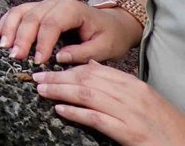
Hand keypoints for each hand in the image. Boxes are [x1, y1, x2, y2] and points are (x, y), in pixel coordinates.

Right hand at [0, 0, 141, 64]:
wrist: (113, 24)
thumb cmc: (109, 36)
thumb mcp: (105, 48)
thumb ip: (83, 53)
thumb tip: (59, 58)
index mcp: (72, 9)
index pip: (52, 24)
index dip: (42, 42)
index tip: (38, 61)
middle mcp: (55, 3)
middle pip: (32, 17)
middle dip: (21, 37)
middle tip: (15, 56)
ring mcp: (45, 4)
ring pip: (21, 12)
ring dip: (9, 28)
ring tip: (3, 46)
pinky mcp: (38, 9)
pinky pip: (18, 12)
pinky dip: (6, 22)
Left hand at [35, 62, 184, 144]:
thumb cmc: (163, 123)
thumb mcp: (143, 97)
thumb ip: (117, 81)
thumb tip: (89, 66)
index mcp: (134, 85)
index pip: (95, 71)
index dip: (68, 69)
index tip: (49, 69)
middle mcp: (131, 95)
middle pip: (87, 80)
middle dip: (58, 77)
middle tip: (37, 77)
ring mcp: (130, 114)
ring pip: (88, 95)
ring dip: (60, 91)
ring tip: (42, 90)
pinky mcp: (129, 133)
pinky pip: (97, 119)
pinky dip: (76, 113)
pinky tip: (60, 110)